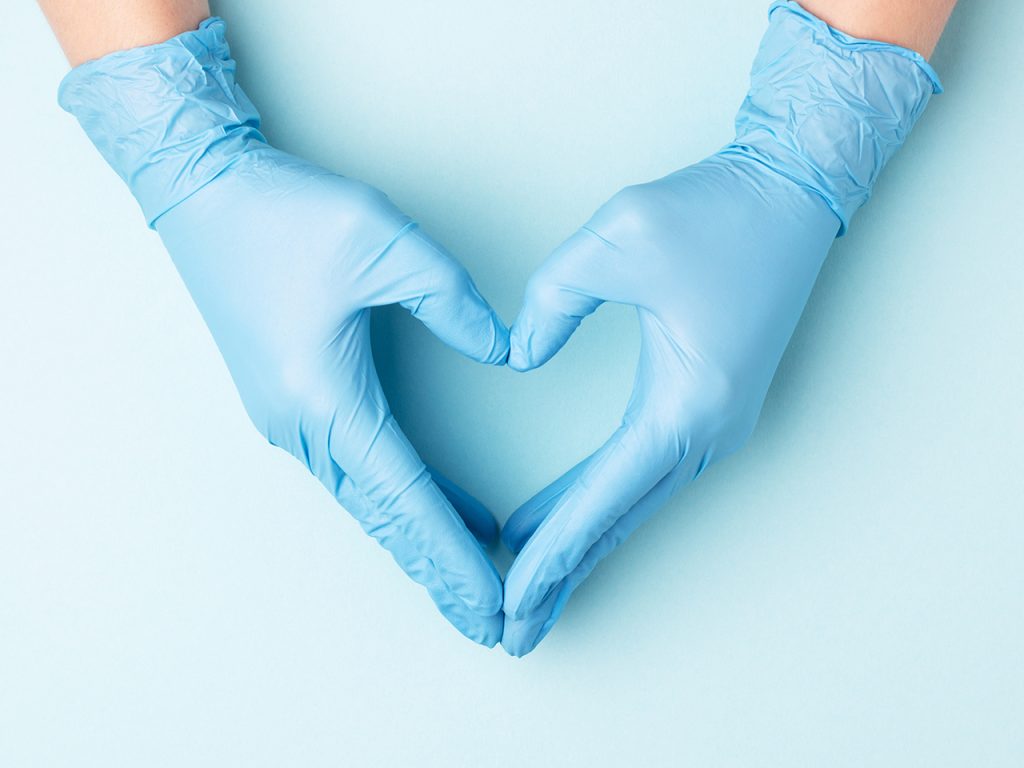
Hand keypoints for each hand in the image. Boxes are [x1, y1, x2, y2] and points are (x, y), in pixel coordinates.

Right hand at [59, 18, 508, 644]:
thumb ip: (453, 301)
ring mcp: (290, 420)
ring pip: (368, 503)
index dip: (453, 556)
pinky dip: (397, 503)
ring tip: (468, 585)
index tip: (491, 602)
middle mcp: (302, 426)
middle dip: (437, 575)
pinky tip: (436, 512)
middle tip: (488, 625)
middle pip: (384, 520)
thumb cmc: (283, 214)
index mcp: (325, 398)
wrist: (203, 194)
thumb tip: (506, 351)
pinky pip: (354, 471)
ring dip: (418, 545)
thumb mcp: (384, 240)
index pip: (406, 498)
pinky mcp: (291, 402)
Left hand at [500, 1, 939, 655]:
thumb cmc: (717, 212)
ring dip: (580, 548)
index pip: (604, 498)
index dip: (551, 552)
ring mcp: (714, 424)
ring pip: (631, 504)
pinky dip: (600, 505)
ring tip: (527, 591)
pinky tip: (561, 520)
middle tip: (512, 631)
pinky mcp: (706, 406)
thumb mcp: (615, 238)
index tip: (510, 597)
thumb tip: (518, 359)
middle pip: (619, 521)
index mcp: (687, 404)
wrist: (791, 191)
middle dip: (562, 576)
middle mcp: (707, 431)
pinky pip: (643, 473)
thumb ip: (550, 303)